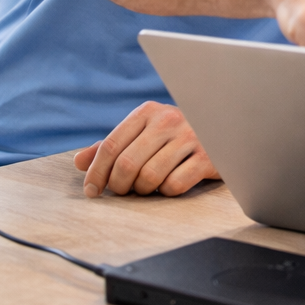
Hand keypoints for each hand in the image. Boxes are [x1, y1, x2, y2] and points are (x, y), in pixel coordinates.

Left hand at [73, 101, 217, 197]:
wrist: (224, 129)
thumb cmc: (175, 136)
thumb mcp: (144, 133)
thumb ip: (113, 147)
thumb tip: (79, 162)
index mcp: (148, 112)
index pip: (110, 146)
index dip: (96, 172)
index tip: (91, 191)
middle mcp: (168, 120)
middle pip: (127, 164)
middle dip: (118, 185)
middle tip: (122, 192)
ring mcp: (190, 137)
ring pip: (149, 177)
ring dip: (142, 190)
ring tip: (146, 188)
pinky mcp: (208, 157)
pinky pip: (174, 185)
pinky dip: (166, 192)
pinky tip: (170, 184)